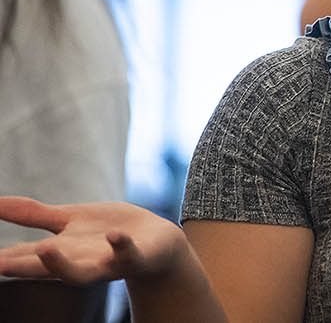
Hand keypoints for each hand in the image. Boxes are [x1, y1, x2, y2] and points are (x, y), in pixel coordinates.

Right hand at [0, 196, 187, 284]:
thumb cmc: (107, 233)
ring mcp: (107, 262)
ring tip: (45, 249)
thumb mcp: (67, 220)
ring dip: (63, 264)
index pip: (22, 257)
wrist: (158, 243)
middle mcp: (79, 263)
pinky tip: (114, 235)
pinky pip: (128, 255)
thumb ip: (32, 215)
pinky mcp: (136, 256)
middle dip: (20, 267)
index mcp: (59, 254)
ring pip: (82, 273)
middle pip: (45, 269)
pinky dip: (120, 246)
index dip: (2, 260)